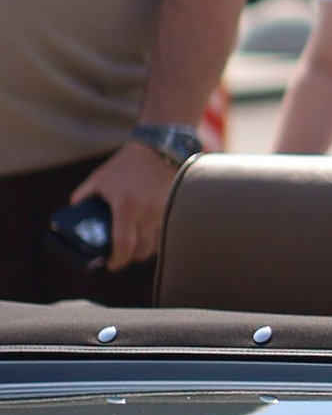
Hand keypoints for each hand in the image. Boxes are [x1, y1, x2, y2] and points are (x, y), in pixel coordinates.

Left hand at [71, 141, 181, 269]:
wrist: (158, 149)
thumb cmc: (125, 165)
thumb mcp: (99, 178)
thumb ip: (83, 195)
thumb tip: (74, 212)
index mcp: (126, 206)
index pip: (124, 244)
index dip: (118, 260)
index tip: (112, 265)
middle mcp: (148, 211)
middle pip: (142, 249)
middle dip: (131, 258)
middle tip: (123, 257)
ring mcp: (165, 209)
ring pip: (157, 243)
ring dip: (146, 249)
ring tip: (136, 246)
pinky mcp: (175, 207)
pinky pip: (167, 232)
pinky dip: (158, 238)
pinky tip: (150, 236)